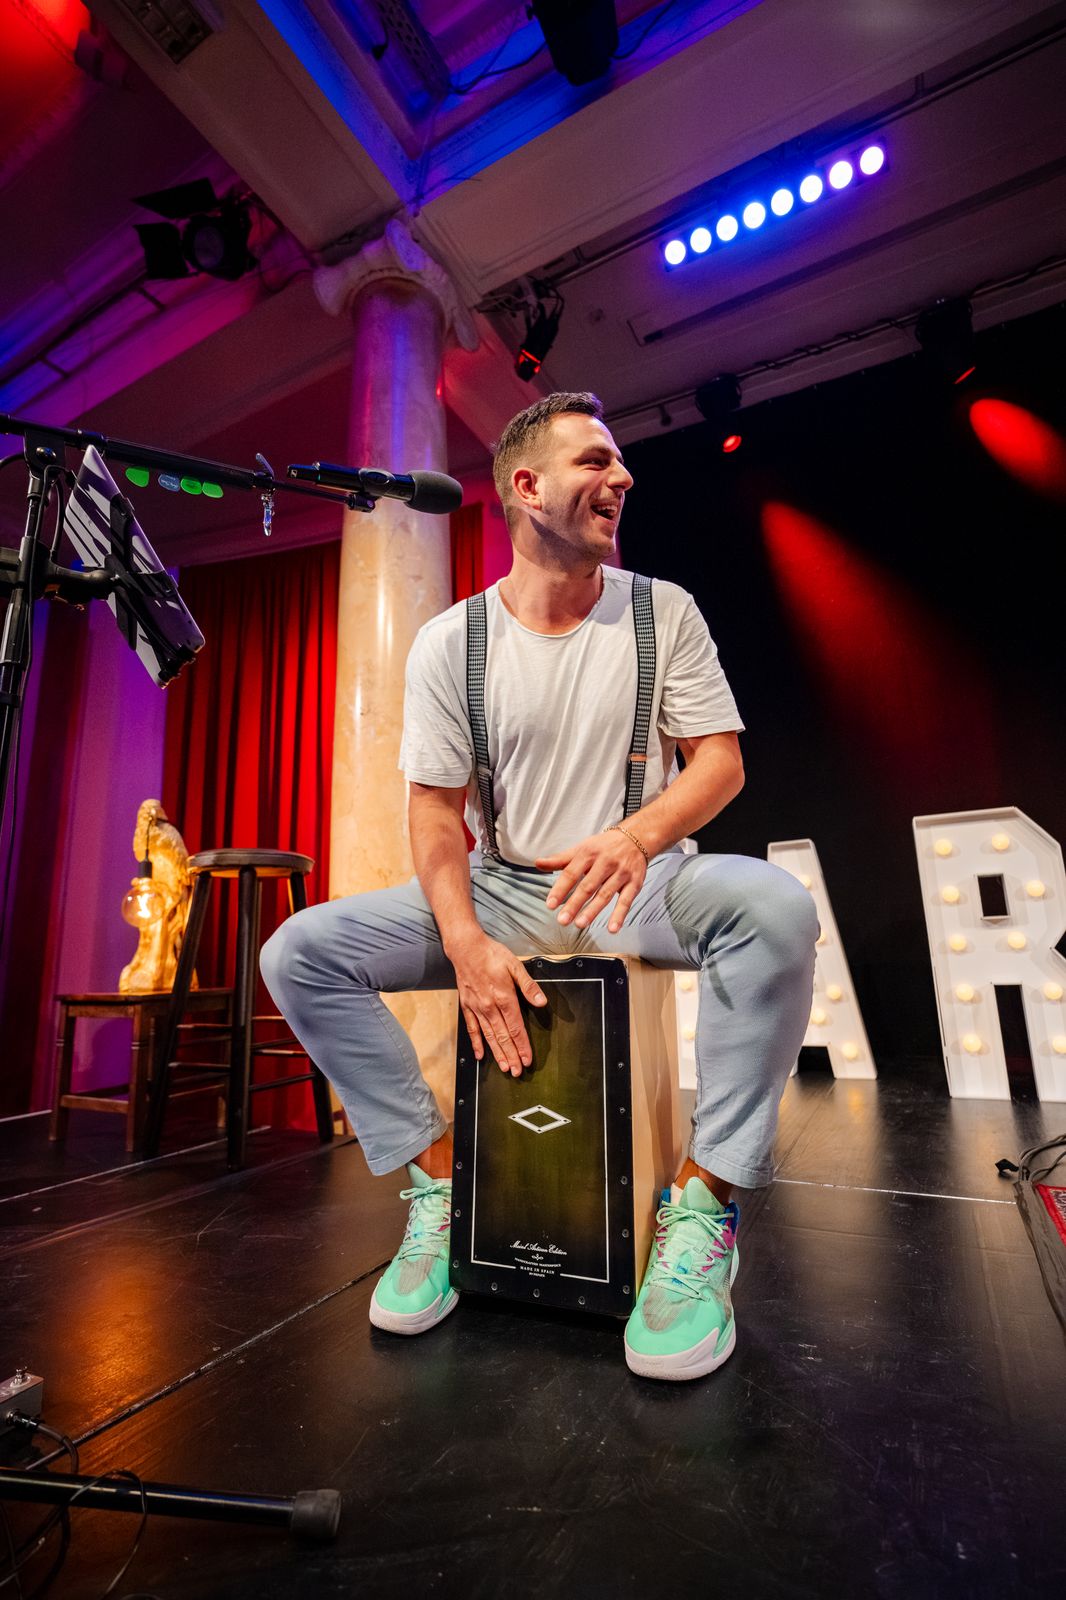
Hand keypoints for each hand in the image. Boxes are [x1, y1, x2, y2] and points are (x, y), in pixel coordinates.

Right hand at [447, 930, 547, 1076]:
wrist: (466, 948)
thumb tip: (541, 1002)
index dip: (522, 1045)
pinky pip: (472, 1029)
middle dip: (511, 1055)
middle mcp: (490, 1007)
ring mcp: (477, 1008)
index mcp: (504, 998)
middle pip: (502, 1037)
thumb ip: (528, 986)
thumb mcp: (515, 966)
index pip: (516, 1028)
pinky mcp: (467, 1006)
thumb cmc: (491, 955)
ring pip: (488, 1036)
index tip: (527, 1059)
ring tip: (505, 1067)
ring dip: (497, 1053)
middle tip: (518, 1072)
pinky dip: (476, 1043)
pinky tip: (480, 1055)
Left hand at [535, 828, 647, 933]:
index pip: (571, 873)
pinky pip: (626, 900)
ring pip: (605, 894)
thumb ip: (560, 859)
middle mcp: (605, 862)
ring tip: (580, 924)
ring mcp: (621, 873)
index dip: (560, 889)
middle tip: (562, 920)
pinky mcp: (634, 882)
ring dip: (593, 910)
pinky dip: (619, 915)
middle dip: (574, 903)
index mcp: (588, 853)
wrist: (636, 838)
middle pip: (587, 886)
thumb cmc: (604, 847)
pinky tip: (612, 928)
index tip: (550, 904)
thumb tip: (538, 863)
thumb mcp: (582, 848)